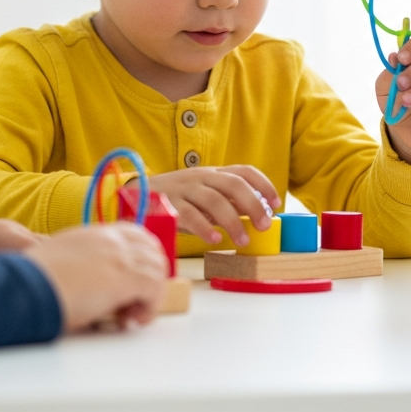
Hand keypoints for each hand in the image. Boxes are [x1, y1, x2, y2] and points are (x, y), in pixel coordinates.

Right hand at [23, 223, 166, 332]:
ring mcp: (119, 255)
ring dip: (150, 295)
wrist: (27, 287)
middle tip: (137, 301)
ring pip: (157, 269)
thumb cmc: (33, 283)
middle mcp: (109, 240)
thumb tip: (89, 288)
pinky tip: (131, 320)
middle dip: (152, 276)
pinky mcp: (126, 276)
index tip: (137, 279)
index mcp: (92, 234)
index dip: (142, 256)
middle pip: (152, 250)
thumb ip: (81, 266)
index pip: (133, 234)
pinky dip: (149, 307)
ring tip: (130, 316)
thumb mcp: (59, 263)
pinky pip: (155, 288)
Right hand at [131, 166, 281, 246]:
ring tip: (243, 240)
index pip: (244, 171)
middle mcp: (200, 177)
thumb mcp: (203, 197)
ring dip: (232, 221)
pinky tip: (215, 240)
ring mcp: (184, 189)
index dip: (263, 184)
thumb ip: (226, 203)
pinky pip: (189, 215)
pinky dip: (205, 228)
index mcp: (213, 173)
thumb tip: (257, 216)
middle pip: (233, 184)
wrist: (133, 196)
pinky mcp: (168, 204)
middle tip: (265, 225)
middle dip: (253, 204)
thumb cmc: (176, 200)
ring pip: (214, 200)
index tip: (276, 202)